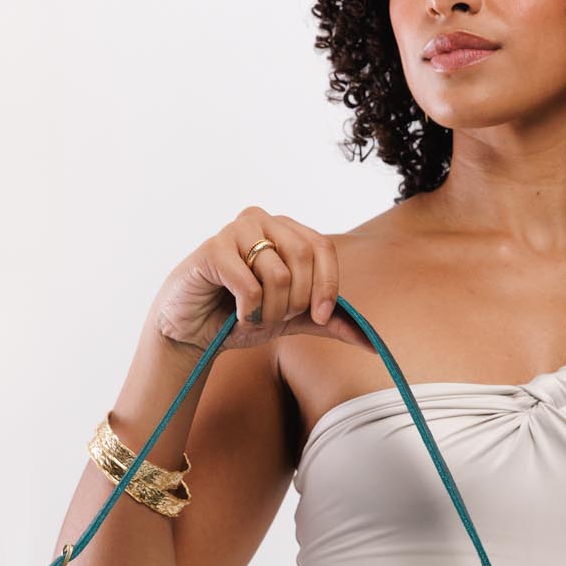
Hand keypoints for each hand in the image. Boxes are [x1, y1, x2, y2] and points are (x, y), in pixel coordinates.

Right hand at [149, 204, 365, 355]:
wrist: (193, 330)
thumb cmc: (240, 316)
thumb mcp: (292, 320)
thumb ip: (329, 324)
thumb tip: (372, 343)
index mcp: (284, 230)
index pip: (322, 248)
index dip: (327, 286)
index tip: (319, 318)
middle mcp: (261, 221)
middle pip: (304, 258)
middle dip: (296, 301)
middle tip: (275, 317)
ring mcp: (235, 230)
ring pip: (278, 274)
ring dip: (270, 311)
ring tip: (253, 317)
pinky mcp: (212, 249)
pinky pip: (250, 285)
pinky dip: (248, 312)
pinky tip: (235, 314)